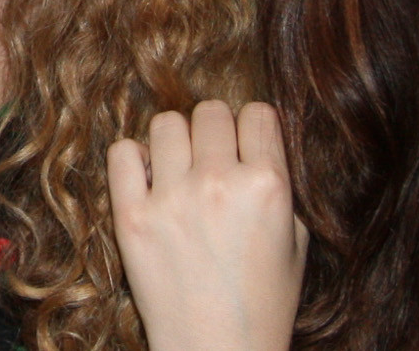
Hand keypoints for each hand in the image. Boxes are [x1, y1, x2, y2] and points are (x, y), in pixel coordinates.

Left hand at [108, 100, 305, 350]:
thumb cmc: (262, 306)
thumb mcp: (296, 243)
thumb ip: (277, 186)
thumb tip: (252, 145)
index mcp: (268, 187)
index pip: (258, 113)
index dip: (252, 128)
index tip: (244, 147)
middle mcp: (219, 184)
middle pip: (210, 111)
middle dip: (214, 132)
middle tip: (211, 162)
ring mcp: (172, 199)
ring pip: (166, 123)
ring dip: (175, 142)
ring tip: (178, 172)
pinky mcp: (132, 217)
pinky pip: (122, 152)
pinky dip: (133, 160)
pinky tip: (148, 182)